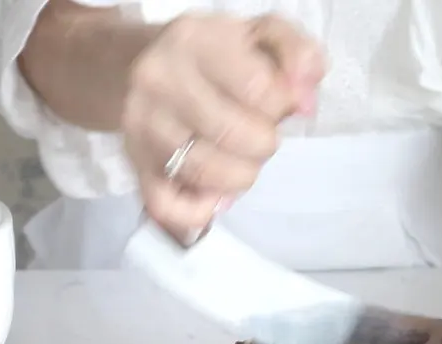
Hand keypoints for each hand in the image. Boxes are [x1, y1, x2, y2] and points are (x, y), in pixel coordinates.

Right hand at [122, 13, 326, 233]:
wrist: (144, 64)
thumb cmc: (218, 53)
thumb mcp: (263, 34)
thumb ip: (299, 55)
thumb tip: (306, 102)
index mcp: (195, 40)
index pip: (258, 88)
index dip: (283, 104)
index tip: (281, 102)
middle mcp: (159, 80)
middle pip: (234, 134)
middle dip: (264, 143)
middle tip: (262, 133)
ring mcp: (142, 125)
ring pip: (205, 173)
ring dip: (241, 176)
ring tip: (243, 159)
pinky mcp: (135, 164)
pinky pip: (166, 206)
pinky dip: (199, 211)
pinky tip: (216, 195)